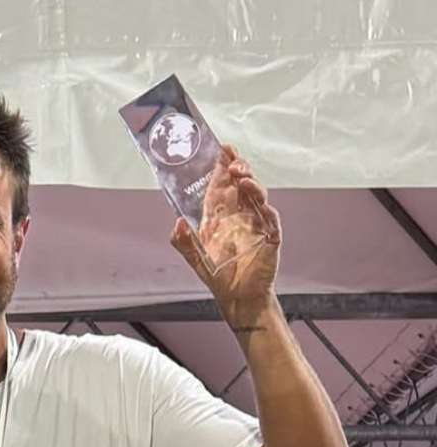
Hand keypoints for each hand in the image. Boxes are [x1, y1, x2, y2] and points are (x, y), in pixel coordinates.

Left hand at [171, 144, 281, 329]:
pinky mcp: (269, 235)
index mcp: (220, 216)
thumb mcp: (194, 258)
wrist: (237, 296)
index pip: (220, 186)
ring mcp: (256, 223)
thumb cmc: (218, 275)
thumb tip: (177, 223)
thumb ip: (183, 242)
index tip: (220, 149)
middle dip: (237, 168)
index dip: (220, 168)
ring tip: (240, 175)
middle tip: (231, 159)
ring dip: (250, 182)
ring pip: (256, 195)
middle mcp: (239, 215)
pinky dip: (263, 206)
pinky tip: (256, 198)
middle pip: (240, 184)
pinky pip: (269, 216)